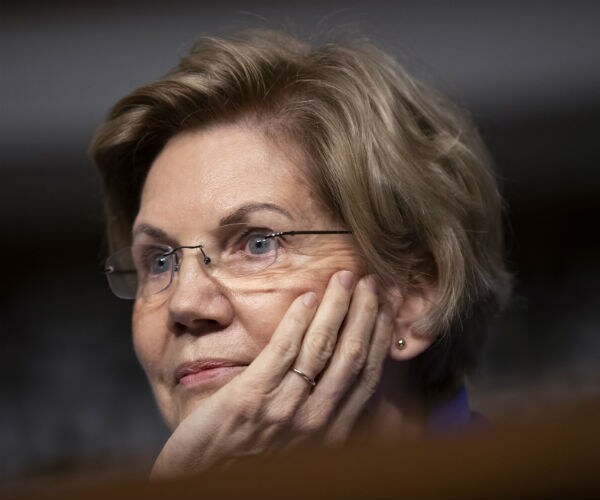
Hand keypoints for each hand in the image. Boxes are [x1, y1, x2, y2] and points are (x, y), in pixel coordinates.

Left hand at [150, 271, 392, 478]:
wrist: (204, 482)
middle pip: (350, 355)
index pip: (365, 374)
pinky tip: (308, 296)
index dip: (378, 336)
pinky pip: (283, 350)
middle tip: (370, 282)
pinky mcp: (250, 397)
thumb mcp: (300, 442)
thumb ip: (321, 411)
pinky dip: (298, 320)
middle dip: (363, 314)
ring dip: (337, 308)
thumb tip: (340, 372)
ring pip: (321, 347)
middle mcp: (315, 419)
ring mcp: (283, 408)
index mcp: (331, 429)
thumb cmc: (252, 460)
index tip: (384, 307)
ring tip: (345, 278)